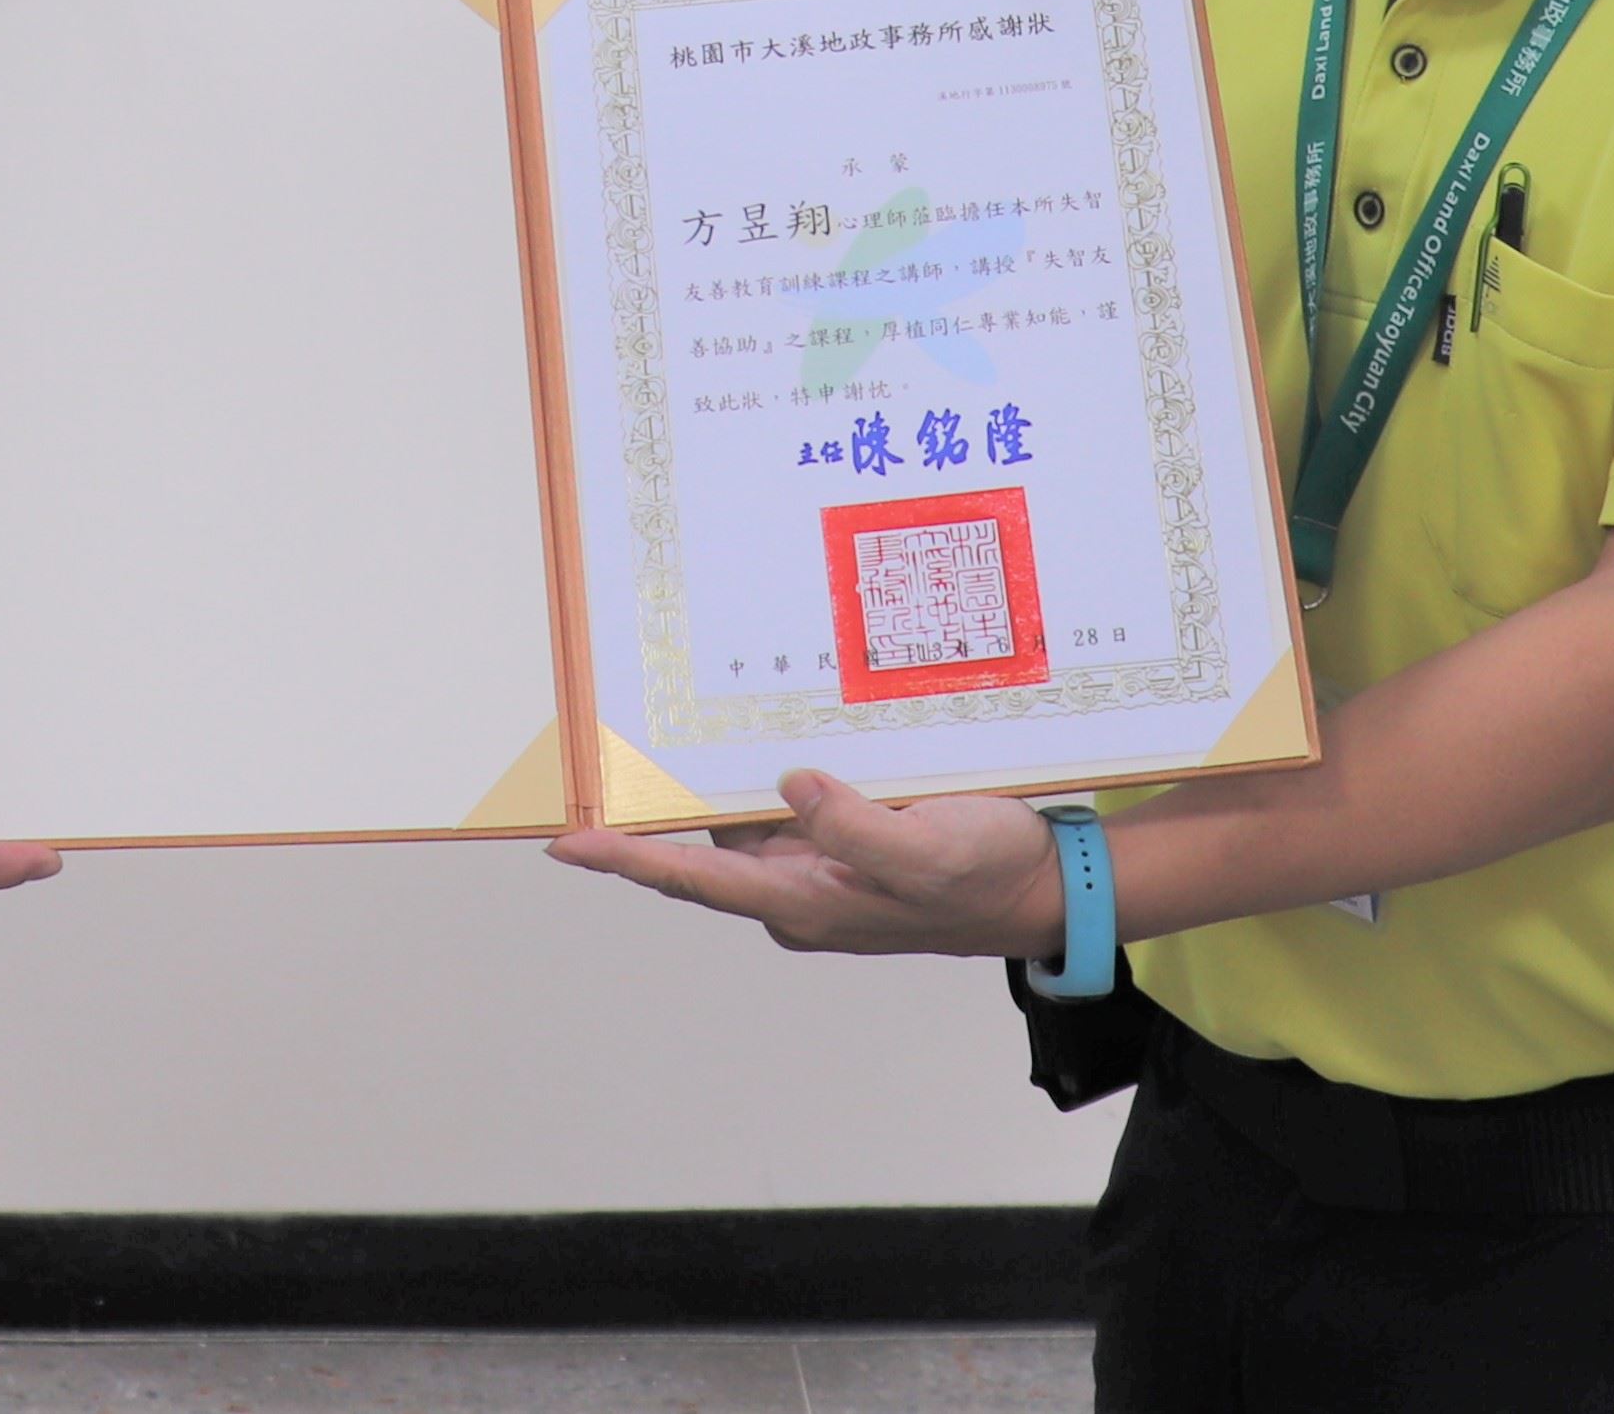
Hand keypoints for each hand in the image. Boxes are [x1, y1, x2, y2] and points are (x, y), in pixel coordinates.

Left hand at [547, 770, 1063, 958]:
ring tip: (691, 709)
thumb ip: (854, 828)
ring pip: (747, 815)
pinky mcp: (842, 840)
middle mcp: (797, 889)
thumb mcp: (926, 852)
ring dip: (725, 772)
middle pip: (707, 841)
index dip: (626, 859)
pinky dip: (771, 769)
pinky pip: (788, 802)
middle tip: (611, 737)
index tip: (567, 842)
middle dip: (660, 796)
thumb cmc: (989, 877)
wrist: (1046, 887)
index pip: (695, 878)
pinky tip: (766, 724)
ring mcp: (818, 866)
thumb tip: (788, 787)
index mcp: (806, 903)